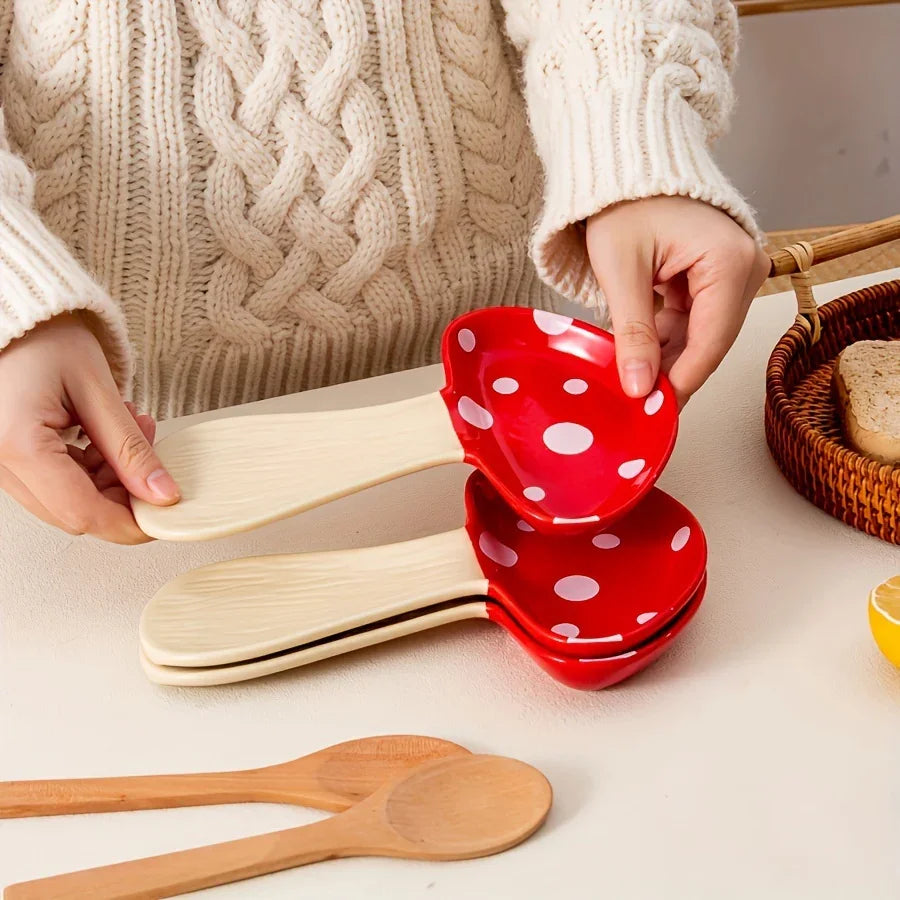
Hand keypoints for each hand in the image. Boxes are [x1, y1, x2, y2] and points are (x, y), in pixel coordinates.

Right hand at [0, 314, 178, 543]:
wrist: (8, 310)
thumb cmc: (43, 338)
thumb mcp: (97, 389)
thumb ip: (130, 447)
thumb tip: (162, 494)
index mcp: (18, 445)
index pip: (83, 513)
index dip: (130, 522)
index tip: (166, 513)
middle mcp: (0, 463)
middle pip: (75, 513)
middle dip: (124, 495)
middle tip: (154, 455)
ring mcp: (1, 463)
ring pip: (67, 501)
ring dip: (111, 479)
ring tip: (136, 430)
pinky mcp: (9, 457)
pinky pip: (54, 482)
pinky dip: (90, 469)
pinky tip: (109, 436)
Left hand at [586, 196, 769, 406]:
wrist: (626, 170)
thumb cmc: (624, 203)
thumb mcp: (621, 269)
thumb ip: (632, 331)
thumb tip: (640, 386)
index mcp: (730, 260)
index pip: (710, 341)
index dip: (681, 382)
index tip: (654, 413)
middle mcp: (744, 268)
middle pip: (709, 343)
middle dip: (672, 376)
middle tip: (638, 410)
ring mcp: (733, 276)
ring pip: (700, 339)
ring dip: (666, 362)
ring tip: (631, 388)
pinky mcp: (716, 281)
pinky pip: (693, 325)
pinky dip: (665, 343)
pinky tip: (638, 361)